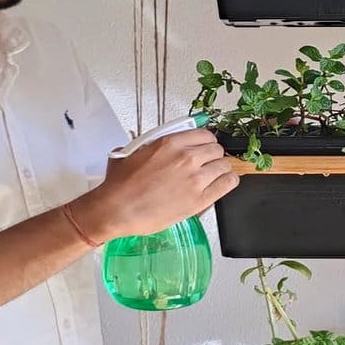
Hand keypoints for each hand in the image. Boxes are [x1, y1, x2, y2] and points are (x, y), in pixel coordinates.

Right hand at [72, 128, 238, 240]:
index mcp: (170, 143)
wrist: (116, 209)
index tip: (204, 148)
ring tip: (215, 176)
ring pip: (224, 165)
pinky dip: (229, 181)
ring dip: (221, 169)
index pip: (204, 135)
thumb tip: (153, 146)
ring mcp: (195, 179)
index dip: (206, 142)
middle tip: (208, 164)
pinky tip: (225, 183)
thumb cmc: (120, 185)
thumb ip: (149, 146)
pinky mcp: (199, 199)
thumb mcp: (132, 153)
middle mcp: (186, 157)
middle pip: (216, 150)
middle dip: (213, 156)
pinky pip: (227, 184)